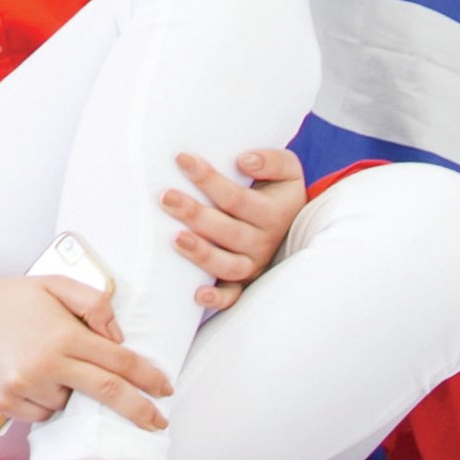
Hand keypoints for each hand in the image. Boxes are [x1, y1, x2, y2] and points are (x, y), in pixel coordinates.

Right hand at [0, 262, 171, 434]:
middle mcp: (45, 364)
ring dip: (72, 392)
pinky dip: (46, 401)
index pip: (118, 361)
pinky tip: (33, 377)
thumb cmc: (13, 298)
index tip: (165, 388)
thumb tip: (119, 337)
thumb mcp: (56, 284)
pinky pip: (42, 414)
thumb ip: (94, 304)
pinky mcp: (6, 404)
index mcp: (62, 334)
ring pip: (69, 405)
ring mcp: (23, 387)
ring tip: (50, 365)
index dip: (147, 377)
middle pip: (106, 394)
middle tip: (158, 422)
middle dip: (138, 410)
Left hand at [165, 145, 305, 310]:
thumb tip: (244, 161)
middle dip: (195, 214)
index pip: (237, 198)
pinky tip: (197, 294)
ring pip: (229, 266)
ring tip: (176, 239)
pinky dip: (217, 300)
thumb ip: (271, 160)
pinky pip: (233, 296)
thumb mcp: (287, 169)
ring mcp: (254, 264)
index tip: (183, 159)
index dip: (209, 178)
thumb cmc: (278, 189)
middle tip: (166, 197)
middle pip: (228, 231)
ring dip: (202, 254)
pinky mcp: (245, 282)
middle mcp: (264, 242)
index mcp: (273, 213)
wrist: (293, 220)